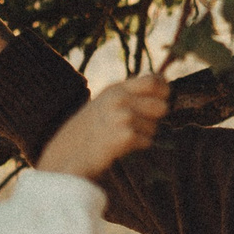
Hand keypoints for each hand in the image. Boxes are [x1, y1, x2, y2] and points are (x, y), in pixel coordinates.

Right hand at [38, 75, 169, 179]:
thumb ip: (132, 91)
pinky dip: (138, 146)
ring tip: (122, 135)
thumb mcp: (108, 100)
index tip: (161, 101)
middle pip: (161, 105)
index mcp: (116, 88)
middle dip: (155, 117)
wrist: (68, 151)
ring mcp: (122, 116)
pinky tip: (121, 145)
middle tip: (137, 124)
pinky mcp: (124, 136)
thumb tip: (165, 82)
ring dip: (144, 134)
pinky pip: (147, 140)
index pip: (154, 81)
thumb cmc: (93, 126)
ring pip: (155, 126)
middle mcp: (119, 99)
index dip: (164, 92)